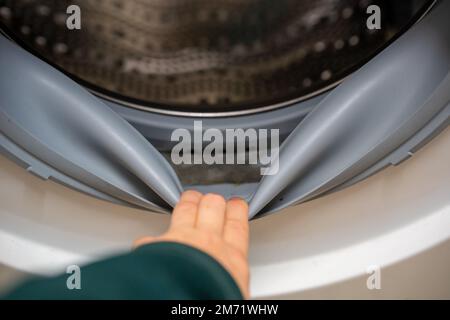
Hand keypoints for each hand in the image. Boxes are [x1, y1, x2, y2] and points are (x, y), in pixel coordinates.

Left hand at [134, 191, 249, 297]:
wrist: (180, 303)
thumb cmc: (209, 300)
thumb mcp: (234, 290)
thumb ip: (231, 274)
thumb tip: (229, 280)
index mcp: (231, 259)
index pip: (237, 225)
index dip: (236, 210)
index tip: (236, 205)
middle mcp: (207, 244)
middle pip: (213, 207)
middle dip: (211, 200)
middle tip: (210, 200)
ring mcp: (179, 240)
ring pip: (186, 208)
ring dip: (188, 202)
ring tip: (189, 199)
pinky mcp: (153, 246)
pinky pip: (150, 237)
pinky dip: (150, 239)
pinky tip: (149, 240)